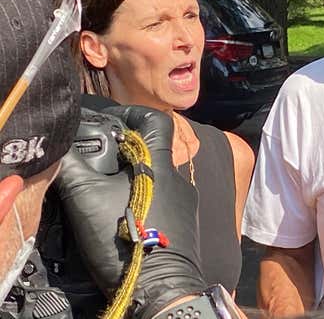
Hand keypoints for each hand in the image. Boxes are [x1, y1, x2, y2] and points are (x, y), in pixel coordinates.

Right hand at [55, 106, 204, 318]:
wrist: (161, 286)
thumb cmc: (126, 236)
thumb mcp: (86, 198)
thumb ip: (73, 166)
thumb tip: (62, 148)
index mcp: (160, 164)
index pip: (157, 120)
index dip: (133, 113)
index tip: (111, 121)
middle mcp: (178, 178)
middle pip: (152, 150)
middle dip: (124, 151)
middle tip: (96, 160)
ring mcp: (186, 202)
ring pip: (156, 177)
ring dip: (132, 178)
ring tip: (104, 190)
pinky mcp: (185, 223)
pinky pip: (163, 200)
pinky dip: (143, 199)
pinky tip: (122, 214)